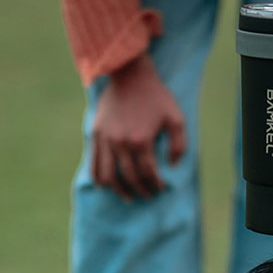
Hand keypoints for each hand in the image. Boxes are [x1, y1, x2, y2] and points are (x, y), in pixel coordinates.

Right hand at [91, 52, 186, 199]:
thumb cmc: (156, 97)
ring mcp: (105, 139)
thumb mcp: (176, 118)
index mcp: (141, 140)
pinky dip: (99, 178)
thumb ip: (179, 144)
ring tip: (128, 196)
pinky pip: (94, 163)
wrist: (129, 75)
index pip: (148, 173)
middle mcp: (121, 142)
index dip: (156, 184)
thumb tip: (173, 166)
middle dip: (141, 190)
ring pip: (107, 175)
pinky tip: (106, 186)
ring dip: (118, 190)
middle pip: (129, 177)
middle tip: (148, 195)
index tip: (161, 189)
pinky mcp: (95, 134)